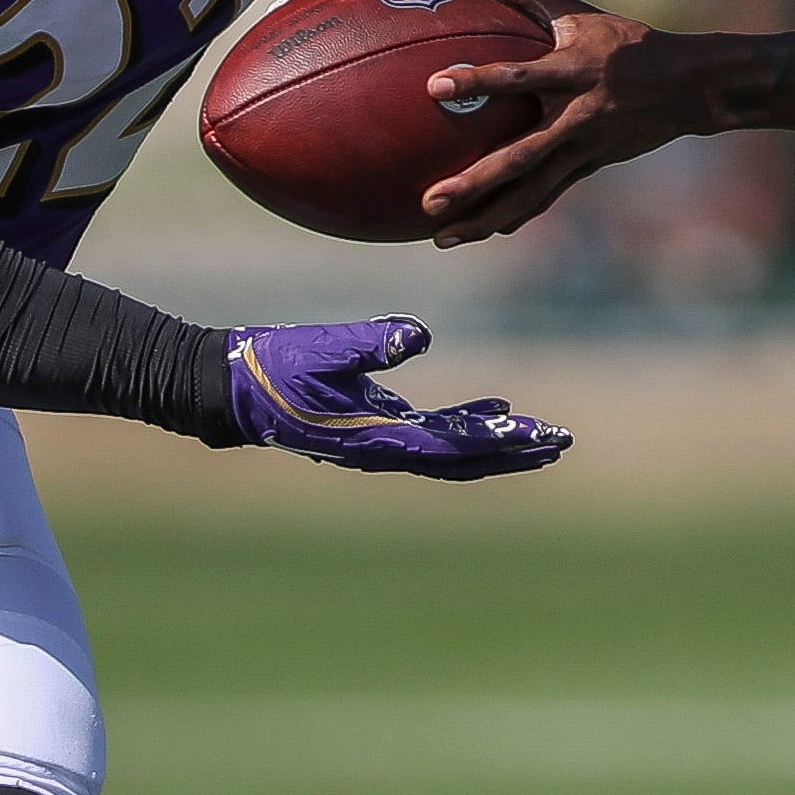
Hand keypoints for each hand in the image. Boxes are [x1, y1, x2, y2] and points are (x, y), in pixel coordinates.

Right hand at [224, 317, 568, 479]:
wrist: (234, 388)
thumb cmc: (275, 367)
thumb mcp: (323, 348)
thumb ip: (370, 343)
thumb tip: (419, 336)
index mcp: (377, 437)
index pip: (453, 445)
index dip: (498, 441)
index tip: (539, 434)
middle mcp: (386, 448)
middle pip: (464, 459)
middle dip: (513, 452)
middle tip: (561, 443)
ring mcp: (381, 440)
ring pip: (452, 450)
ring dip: (497, 443)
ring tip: (541, 435)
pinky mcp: (375, 426)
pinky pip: (433, 433)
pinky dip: (468, 425)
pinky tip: (495, 410)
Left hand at [415, 0, 716, 243]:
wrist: (688, 87)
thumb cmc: (628, 43)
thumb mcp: (581, 14)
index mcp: (573, 72)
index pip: (519, 77)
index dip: (478, 81)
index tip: (435, 86)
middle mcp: (577, 117)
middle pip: (521, 156)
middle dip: (475, 182)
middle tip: (429, 200)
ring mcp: (584, 149)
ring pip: (530, 191)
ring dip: (485, 216)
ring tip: (441, 237)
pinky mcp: (589, 167)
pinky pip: (546, 196)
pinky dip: (514, 215)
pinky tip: (480, 231)